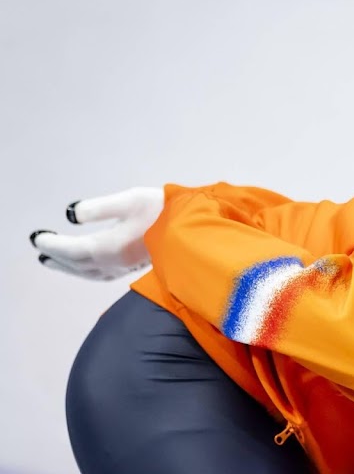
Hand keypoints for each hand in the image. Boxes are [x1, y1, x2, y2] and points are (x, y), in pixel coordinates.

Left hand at [29, 187, 164, 280]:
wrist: (195, 229)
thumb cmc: (164, 210)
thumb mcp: (130, 199)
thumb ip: (98, 207)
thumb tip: (72, 214)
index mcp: (110, 246)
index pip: (73, 249)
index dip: (53, 244)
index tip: (37, 237)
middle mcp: (114, 262)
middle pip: (78, 263)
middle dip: (57, 256)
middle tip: (40, 249)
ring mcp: (125, 267)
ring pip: (88, 272)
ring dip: (69, 267)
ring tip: (54, 261)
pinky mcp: (134, 267)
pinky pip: (101, 274)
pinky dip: (86, 271)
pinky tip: (86, 266)